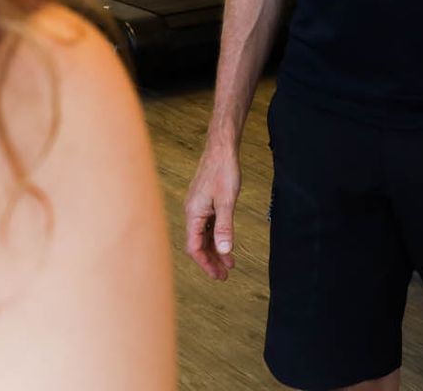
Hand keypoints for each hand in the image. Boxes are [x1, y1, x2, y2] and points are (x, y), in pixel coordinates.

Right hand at [183, 140, 240, 281]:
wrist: (222, 147)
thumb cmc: (223, 170)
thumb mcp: (227, 201)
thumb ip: (225, 227)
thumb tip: (224, 250)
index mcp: (193, 213)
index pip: (194, 247)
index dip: (206, 263)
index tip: (218, 275)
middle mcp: (193, 212)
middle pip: (198, 243)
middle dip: (211, 260)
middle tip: (224, 275)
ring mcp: (199, 206)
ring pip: (204, 235)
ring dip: (215, 249)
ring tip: (229, 263)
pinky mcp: (205, 201)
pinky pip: (208, 225)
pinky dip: (217, 236)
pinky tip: (227, 242)